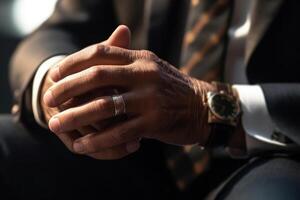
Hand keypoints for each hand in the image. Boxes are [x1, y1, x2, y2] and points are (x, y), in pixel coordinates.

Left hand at [43, 37, 216, 158]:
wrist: (204, 106)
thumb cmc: (172, 88)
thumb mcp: (152, 68)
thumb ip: (127, 63)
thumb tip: (93, 63)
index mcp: (141, 58)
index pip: (100, 51)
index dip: (74, 62)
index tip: (55, 74)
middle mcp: (144, 73)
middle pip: (96, 76)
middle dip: (67, 88)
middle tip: (49, 99)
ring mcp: (150, 98)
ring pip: (103, 106)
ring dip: (75, 116)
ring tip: (55, 124)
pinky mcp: (155, 122)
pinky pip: (118, 132)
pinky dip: (97, 140)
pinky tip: (81, 145)